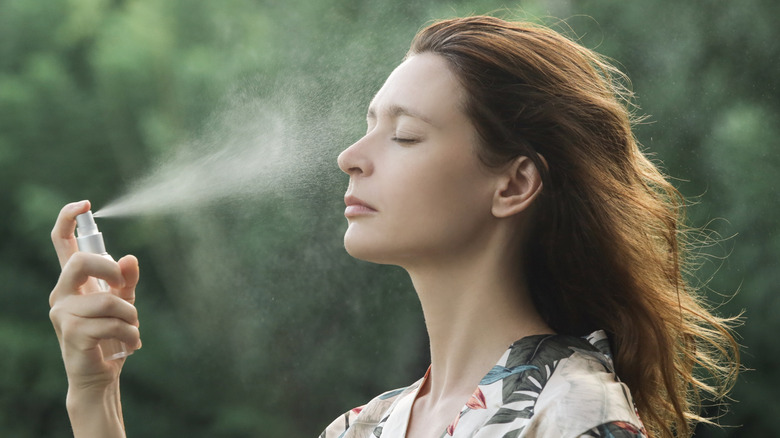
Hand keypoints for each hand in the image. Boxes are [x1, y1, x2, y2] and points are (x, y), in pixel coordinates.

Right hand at [49, 200, 140, 391]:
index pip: (62, 243)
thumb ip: (126, 279)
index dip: (68, 219)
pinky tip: (130, 345)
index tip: (85, 204)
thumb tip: (129, 258)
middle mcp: (62, 293)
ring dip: (130, 316)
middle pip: (80, 263)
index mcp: (73, 282)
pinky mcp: (71, 333)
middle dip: (110, 271)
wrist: (100, 375)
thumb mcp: (124, 302)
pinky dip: (130, 334)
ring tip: (132, 330)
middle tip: (124, 287)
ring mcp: (63, 313)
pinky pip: (111, 324)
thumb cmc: (111, 335)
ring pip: (107, 300)